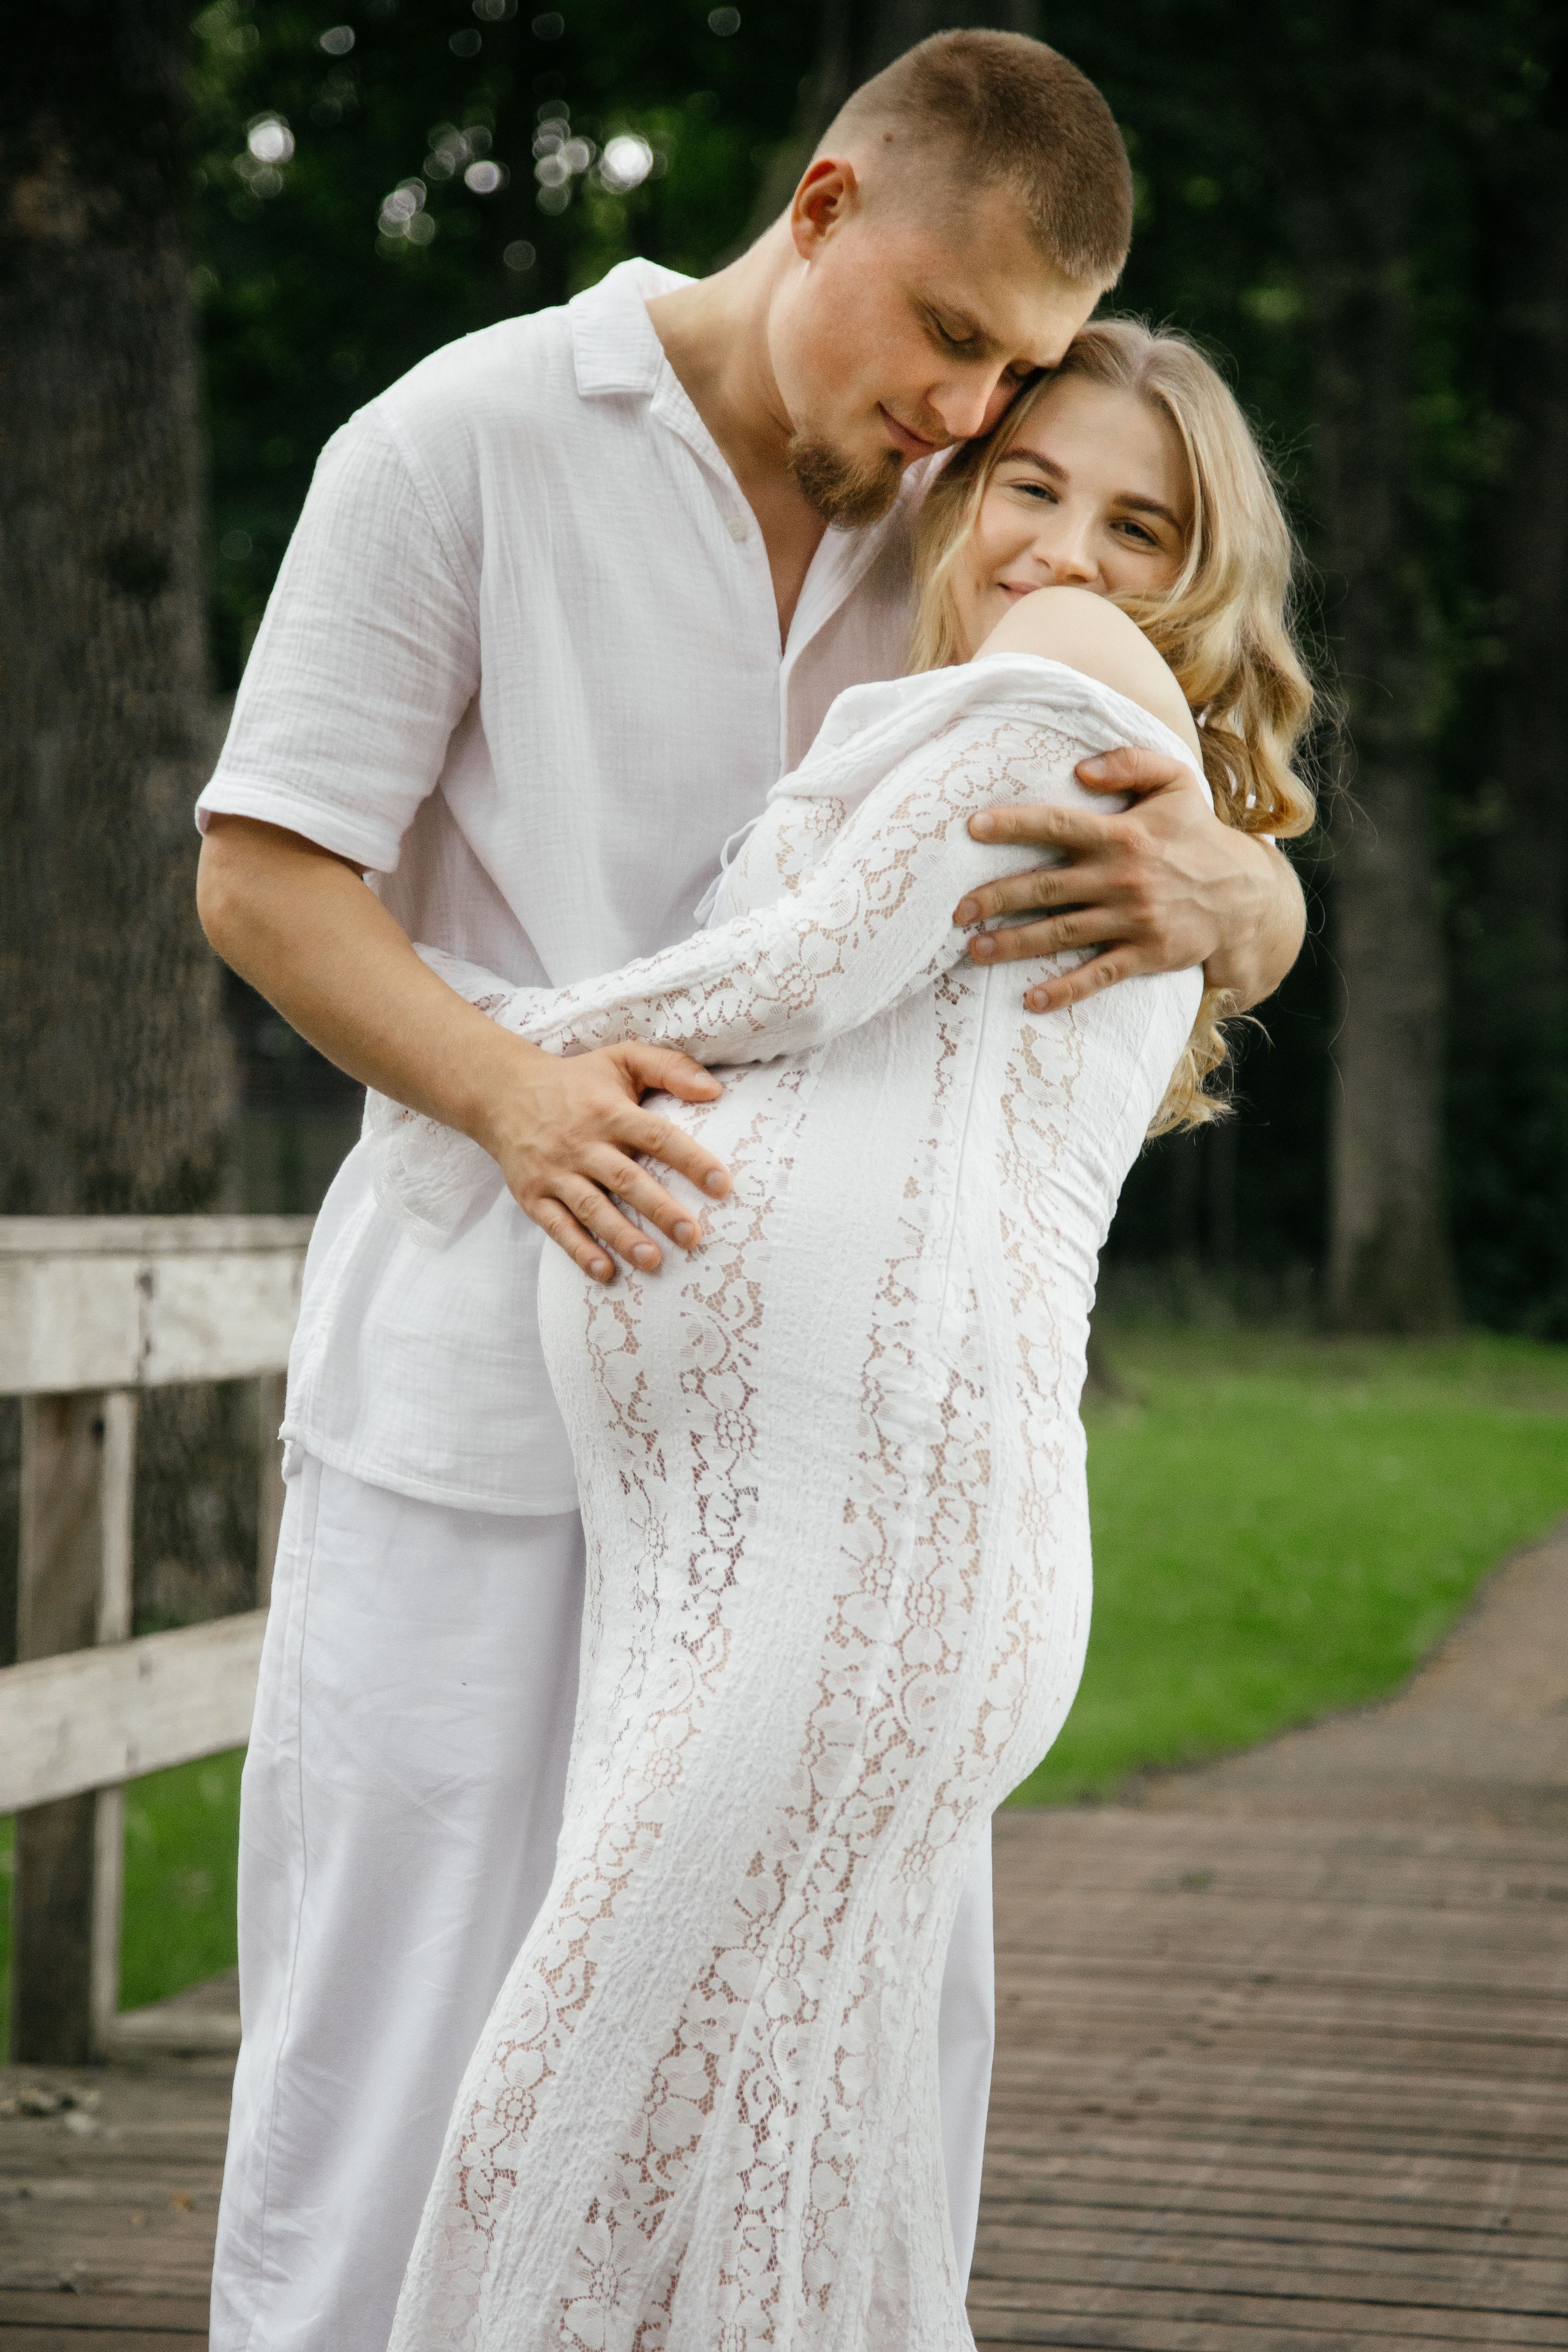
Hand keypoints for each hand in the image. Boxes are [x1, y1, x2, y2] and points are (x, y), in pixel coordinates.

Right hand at [478, 1038, 730, 1283]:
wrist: (502, 1093)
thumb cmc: (576, 1081)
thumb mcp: (621, 1059)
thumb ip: (670, 1068)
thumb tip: (715, 1090)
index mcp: (609, 1111)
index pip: (655, 1136)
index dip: (690, 1160)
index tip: (721, 1185)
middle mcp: (582, 1143)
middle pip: (626, 1179)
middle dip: (660, 1209)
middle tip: (693, 1236)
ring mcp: (555, 1172)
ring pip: (593, 1208)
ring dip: (623, 1236)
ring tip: (654, 1261)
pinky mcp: (532, 1195)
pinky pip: (557, 1226)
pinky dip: (579, 1250)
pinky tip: (605, 1271)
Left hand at [955, 746, 1303, 1013]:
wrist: (1245, 896)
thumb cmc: (1198, 834)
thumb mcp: (1176, 782)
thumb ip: (1130, 762)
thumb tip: (1080, 768)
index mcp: (1123, 834)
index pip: (1057, 825)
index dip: (1013, 825)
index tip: (972, 827)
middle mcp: (1123, 878)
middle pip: (1047, 888)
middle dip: (996, 899)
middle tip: (957, 911)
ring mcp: (1134, 920)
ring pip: (1062, 934)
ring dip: (1015, 945)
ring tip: (974, 951)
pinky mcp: (1146, 955)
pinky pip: (1099, 976)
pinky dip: (1066, 990)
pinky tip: (1032, 999)